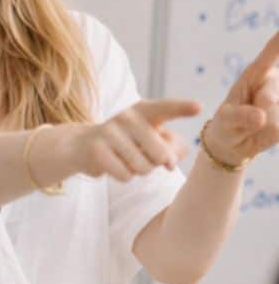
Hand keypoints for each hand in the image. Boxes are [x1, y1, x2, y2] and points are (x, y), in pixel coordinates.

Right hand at [73, 99, 201, 181]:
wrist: (84, 145)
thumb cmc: (127, 141)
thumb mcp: (150, 138)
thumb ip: (170, 146)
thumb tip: (171, 161)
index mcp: (144, 110)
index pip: (165, 109)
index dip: (182, 108)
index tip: (199, 107)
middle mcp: (126, 117)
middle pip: (160, 154)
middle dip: (157, 164)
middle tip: (145, 156)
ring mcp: (109, 132)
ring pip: (143, 168)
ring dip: (139, 171)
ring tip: (126, 159)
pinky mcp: (97, 150)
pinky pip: (126, 176)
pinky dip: (124, 176)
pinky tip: (114, 164)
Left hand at [204, 32, 278, 165]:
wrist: (235, 144)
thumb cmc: (227, 124)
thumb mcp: (226, 120)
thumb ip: (241, 116)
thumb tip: (261, 116)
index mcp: (256, 73)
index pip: (271, 54)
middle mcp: (274, 82)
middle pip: (270, 97)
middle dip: (257, 112)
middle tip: (250, 116)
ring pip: (277, 118)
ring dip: (265, 128)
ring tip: (256, 125)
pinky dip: (272, 133)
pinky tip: (263, 130)